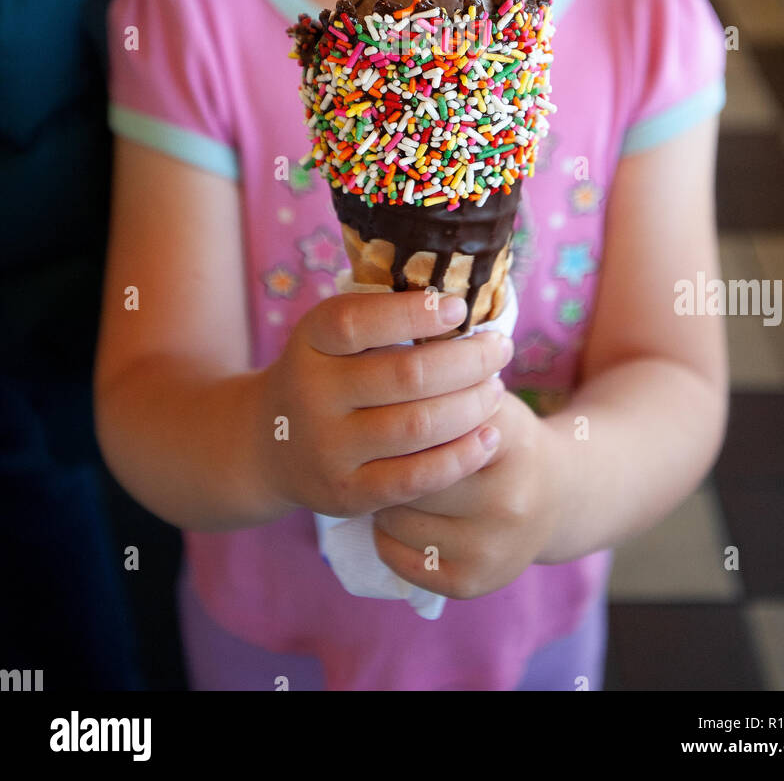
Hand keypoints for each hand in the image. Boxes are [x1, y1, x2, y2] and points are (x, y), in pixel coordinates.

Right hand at [254, 289, 511, 517]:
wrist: (269, 445)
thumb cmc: (325, 375)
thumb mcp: (330, 338)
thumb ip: (379, 320)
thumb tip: (461, 304)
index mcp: (309, 342)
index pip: (357, 322)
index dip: (414, 313)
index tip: (460, 308)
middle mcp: (312, 394)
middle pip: (407, 375)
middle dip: (468, 360)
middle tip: (499, 349)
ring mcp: (327, 449)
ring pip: (418, 426)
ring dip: (472, 405)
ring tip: (495, 389)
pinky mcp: (346, 493)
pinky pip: (416, 478)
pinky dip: (461, 456)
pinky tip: (488, 436)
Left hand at [371, 391, 561, 598]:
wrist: (558, 498)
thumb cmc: (507, 439)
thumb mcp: (491, 398)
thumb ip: (447, 383)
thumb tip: (383, 364)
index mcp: (511, 440)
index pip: (431, 423)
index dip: (400, 414)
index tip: (383, 408)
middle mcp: (508, 499)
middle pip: (410, 474)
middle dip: (385, 458)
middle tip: (374, 447)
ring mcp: (490, 548)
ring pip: (395, 518)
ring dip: (381, 497)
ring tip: (387, 479)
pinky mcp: (470, 583)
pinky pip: (395, 557)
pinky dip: (384, 535)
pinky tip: (398, 515)